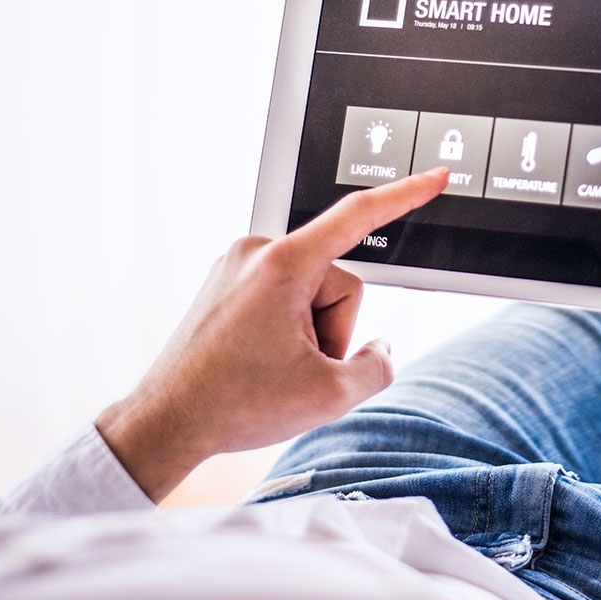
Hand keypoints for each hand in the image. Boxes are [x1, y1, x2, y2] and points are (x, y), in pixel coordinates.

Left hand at [96, 168, 449, 501]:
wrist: (164, 422)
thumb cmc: (235, 405)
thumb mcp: (330, 396)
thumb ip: (378, 367)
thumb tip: (380, 350)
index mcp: (284, 264)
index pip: (359, 216)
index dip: (406, 195)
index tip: (436, 177)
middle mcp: (257, 252)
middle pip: (338, 282)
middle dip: (333, 329)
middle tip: (298, 369)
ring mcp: (237, 266)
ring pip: (310, 293)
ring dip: (308, 333)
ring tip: (271, 368)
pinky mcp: (226, 284)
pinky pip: (282, 298)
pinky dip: (285, 330)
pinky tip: (258, 362)